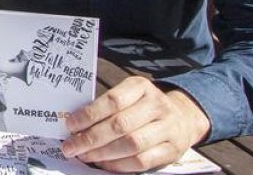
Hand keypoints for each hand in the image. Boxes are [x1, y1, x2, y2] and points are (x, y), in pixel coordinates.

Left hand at [62, 76, 210, 171]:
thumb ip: (105, 107)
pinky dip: (119, 165)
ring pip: (131, 144)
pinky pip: (142, 161)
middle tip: (71, 147)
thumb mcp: (128, 96)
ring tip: (84, 156)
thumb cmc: (143, 106)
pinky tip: (103, 164)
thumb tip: (73, 124)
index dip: (88, 115)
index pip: (112, 101)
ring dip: (102, 153)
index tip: (69, 125)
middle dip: (90, 138)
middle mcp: (157, 105)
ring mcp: (167, 128)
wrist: (182, 117)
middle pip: (120, 125)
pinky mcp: (172, 150)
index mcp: (140, 86)